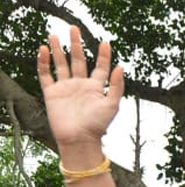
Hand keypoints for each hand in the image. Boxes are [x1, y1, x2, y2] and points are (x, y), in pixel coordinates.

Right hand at [37, 27, 123, 149]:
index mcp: (96, 88)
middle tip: (73, 28)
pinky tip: (43, 50)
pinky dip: (43, 62)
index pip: (100, 67)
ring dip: (57, 50)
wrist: (79, 139)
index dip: (103, 55)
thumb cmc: (98, 125)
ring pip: (61, 64)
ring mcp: (65, 88)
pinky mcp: (52, 93)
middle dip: (76, 44)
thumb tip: (121, 67)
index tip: (105, 42)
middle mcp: (80, 85)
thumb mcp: (112, 105)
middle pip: (78, 60)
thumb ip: (117, 86)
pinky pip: (46, 74)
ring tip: (54, 35)